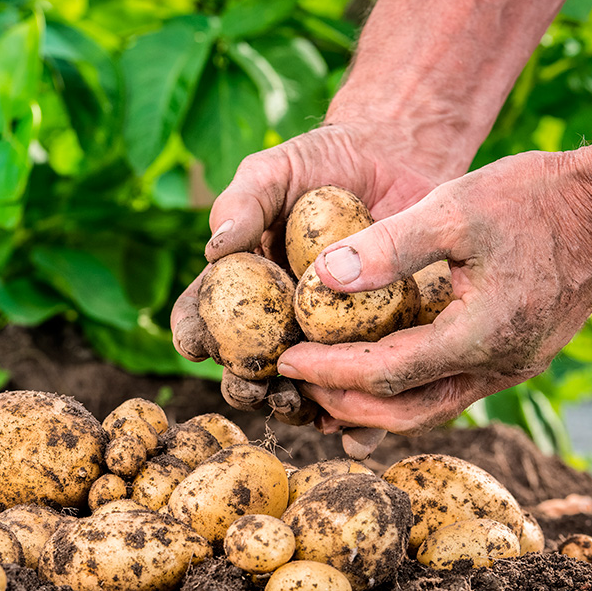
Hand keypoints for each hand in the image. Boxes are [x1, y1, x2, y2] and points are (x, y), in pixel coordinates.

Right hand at [170, 122, 446, 449]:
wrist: (398, 158)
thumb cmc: (321, 162)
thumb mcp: (274, 170)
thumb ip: (242, 203)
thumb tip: (215, 248)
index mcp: (240, 288)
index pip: (202, 319)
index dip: (193, 336)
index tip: (196, 344)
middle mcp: (277, 323)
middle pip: (247, 370)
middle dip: (244, 387)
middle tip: (253, 386)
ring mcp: (326, 340)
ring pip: (302, 391)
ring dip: (296, 408)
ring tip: (302, 406)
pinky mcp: (377, 346)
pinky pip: (364, 392)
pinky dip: (360, 421)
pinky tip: (357, 432)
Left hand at [278, 147, 591, 434]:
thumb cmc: (537, 196)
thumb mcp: (457, 205)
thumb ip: (391, 245)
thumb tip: (322, 279)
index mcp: (483, 335)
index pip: (386, 373)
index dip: (329, 370)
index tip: (284, 359)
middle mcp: (499, 367)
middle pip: (403, 411)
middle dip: (342, 401)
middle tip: (294, 379)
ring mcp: (510, 369)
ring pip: (426, 410)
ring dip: (370, 406)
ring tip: (320, 386)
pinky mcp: (513, 360)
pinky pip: (446, 392)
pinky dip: (402, 392)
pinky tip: (369, 378)